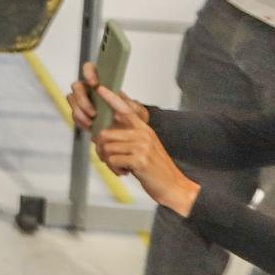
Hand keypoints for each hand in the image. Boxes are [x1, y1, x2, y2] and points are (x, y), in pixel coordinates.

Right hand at [67, 61, 148, 131]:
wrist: (125, 131)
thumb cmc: (130, 116)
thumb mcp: (137, 110)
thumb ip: (132, 106)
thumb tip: (125, 101)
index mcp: (101, 81)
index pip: (89, 68)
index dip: (88, 72)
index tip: (94, 83)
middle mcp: (89, 88)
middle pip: (76, 86)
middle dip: (82, 99)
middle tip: (93, 112)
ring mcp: (82, 100)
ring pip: (72, 100)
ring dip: (81, 111)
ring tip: (93, 121)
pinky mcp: (79, 111)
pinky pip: (74, 113)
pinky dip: (81, 120)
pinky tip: (91, 125)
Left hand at [95, 88, 198, 216]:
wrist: (173, 186)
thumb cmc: (154, 168)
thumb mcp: (144, 148)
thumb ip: (129, 138)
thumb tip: (103, 134)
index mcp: (144, 129)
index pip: (126, 109)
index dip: (112, 98)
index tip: (101, 88)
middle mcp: (143, 134)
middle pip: (105, 134)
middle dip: (101, 150)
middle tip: (109, 160)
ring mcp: (142, 146)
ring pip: (106, 148)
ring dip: (108, 162)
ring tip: (119, 167)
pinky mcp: (139, 159)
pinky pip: (112, 160)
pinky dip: (114, 169)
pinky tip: (125, 173)